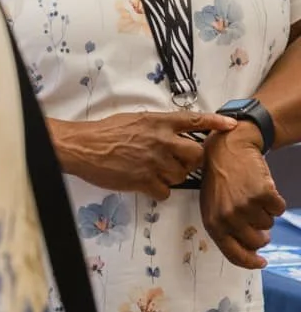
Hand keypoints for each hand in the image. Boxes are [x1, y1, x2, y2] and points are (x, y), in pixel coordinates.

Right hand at [48, 111, 238, 200]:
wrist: (82, 147)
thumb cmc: (103, 133)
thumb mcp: (133, 120)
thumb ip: (156, 127)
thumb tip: (171, 135)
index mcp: (158, 122)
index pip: (194, 120)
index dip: (215, 122)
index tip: (230, 125)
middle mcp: (161, 140)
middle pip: (196, 154)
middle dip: (191, 161)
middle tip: (177, 162)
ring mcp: (154, 162)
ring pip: (181, 175)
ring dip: (171, 176)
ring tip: (152, 172)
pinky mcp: (145, 180)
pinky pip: (165, 191)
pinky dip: (157, 190)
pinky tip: (144, 183)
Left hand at [200, 127, 284, 268]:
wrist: (228, 149)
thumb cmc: (221, 179)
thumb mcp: (213, 206)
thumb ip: (227, 228)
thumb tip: (253, 248)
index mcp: (213, 223)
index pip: (233, 253)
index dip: (250, 262)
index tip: (261, 262)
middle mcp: (228, 218)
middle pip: (257, 242)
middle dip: (260, 232)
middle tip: (254, 214)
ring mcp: (246, 207)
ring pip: (269, 224)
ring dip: (264, 212)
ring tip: (251, 195)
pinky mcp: (263, 195)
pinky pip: (279, 209)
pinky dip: (274, 201)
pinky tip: (261, 188)